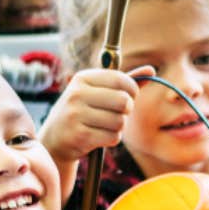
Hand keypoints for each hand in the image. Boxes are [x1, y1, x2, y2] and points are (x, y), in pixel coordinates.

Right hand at [40, 66, 153, 200]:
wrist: (56, 138)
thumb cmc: (84, 112)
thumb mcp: (99, 92)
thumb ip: (125, 82)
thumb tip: (151, 69)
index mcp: (83, 78)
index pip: (121, 80)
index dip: (132, 91)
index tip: (128, 97)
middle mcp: (77, 93)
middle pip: (124, 101)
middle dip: (126, 111)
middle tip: (115, 114)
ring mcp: (76, 114)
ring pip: (120, 122)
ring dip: (118, 127)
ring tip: (103, 126)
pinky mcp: (80, 135)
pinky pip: (112, 137)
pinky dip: (111, 139)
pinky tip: (98, 136)